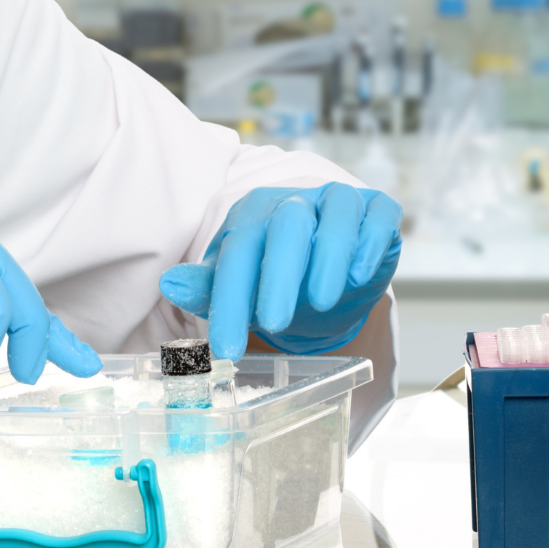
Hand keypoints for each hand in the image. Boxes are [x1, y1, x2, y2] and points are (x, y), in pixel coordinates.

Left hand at [157, 185, 399, 358]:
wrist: (331, 283)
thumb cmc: (279, 283)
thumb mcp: (242, 289)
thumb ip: (209, 288)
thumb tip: (170, 283)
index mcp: (254, 213)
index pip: (238, 249)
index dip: (229, 298)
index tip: (226, 346)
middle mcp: (296, 201)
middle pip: (285, 225)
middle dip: (278, 275)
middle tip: (273, 321)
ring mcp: (339, 202)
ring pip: (335, 214)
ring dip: (328, 256)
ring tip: (319, 299)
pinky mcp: (377, 211)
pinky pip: (378, 216)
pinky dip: (370, 243)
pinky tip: (359, 274)